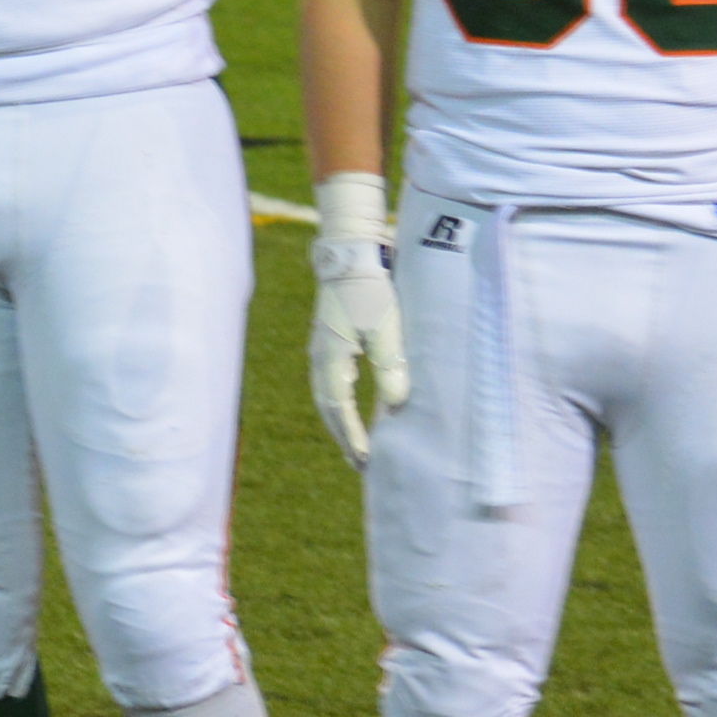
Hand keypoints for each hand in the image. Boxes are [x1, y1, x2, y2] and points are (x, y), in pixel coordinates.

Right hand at [306, 234, 410, 467]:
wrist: (351, 252)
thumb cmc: (371, 289)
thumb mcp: (387, 330)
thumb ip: (391, 368)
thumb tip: (397, 406)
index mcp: (331, 360)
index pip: (339, 410)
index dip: (353, 438)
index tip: (367, 461)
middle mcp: (320, 358)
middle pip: (327, 408)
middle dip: (344, 437)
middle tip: (360, 463)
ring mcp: (321, 348)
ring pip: (327, 395)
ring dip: (340, 421)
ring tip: (354, 442)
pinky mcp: (328, 338)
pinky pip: (330, 381)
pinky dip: (339, 401)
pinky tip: (350, 404)